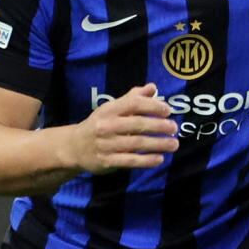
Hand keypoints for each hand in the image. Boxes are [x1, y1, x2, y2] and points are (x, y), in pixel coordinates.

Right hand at [62, 84, 177, 173]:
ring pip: (137, 143)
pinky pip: (130, 161)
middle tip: (174, 128)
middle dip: (159, 126)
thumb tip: (153, 87)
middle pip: (137, 124)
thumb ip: (133, 98)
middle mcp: (107, 126)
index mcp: (109, 110)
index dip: (152, 106)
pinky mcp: (107, 161)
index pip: (133, 104)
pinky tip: (159, 159)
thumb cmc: (99, 124)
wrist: (74, 147)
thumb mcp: (112, 108)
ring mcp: (107, 144)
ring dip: (158, 144)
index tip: (168, 110)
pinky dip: (146, 160)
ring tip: (174, 144)